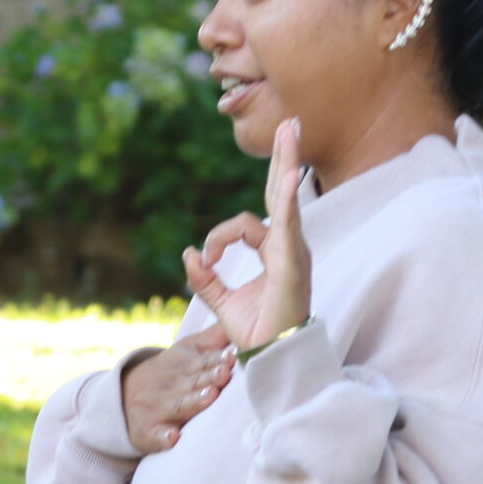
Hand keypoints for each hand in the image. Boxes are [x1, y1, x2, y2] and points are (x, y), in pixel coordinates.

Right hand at [120, 324, 235, 453]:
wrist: (122, 398)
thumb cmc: (168, 374)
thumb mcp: (185, 351)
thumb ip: (213, 339)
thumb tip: (238, 321)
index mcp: (183, 366)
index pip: (203, 362)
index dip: (217, 359)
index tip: (231, 357)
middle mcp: (173, 386)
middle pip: (194, 382)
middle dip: (209, 378)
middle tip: (225, 374)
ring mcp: (160, 409)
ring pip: (181, 406)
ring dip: (194, 402)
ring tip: (209, 397)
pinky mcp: (150, 432)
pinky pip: (156, 436)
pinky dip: (164, 438)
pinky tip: (173, 438)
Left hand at [184, 116, 310, 352]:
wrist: (273, 360)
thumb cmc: (257, 334)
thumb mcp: (222, 302)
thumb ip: (204, 278)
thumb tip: (188, 253)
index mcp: (274, 253)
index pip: (245, 225)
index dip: (218, 238)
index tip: (205, 262)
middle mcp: (289, 247)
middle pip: (282, 194)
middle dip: (284, 158)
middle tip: (290, 123)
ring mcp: (294, 253)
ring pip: (287, 199)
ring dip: (288, 163)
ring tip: (292, 130)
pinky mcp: (293, 264)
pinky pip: (289, 225)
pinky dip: (289, 200)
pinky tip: (290, 175)